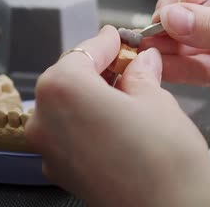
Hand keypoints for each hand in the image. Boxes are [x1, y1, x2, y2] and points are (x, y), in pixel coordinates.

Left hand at [25, 25, 209, 206]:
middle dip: (98, 68)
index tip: (118, 37)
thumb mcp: (157, 101)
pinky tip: (117, 120)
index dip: (105, 42)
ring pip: (67, 106)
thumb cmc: (165, 164)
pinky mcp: (61, 172)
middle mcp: (45, 120)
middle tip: (128, 62)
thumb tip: (141, 62)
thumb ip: (141, 74)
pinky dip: (88, 120)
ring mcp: (49, 150)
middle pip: (68, 79)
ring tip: (128, 90)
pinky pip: (69, 132)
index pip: (82, 52)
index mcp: (63, 91)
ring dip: (93, 94)